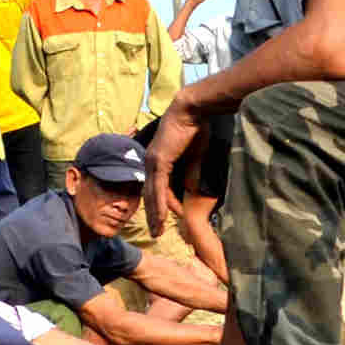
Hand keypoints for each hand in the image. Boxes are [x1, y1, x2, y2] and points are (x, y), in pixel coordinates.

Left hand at [147, 98, 206, 236]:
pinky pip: (158, 188)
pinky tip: (162, 218)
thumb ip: (190, 173)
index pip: (158, 188)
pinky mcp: (159, 162)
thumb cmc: (195, 129)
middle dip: (153, 215)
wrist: (192, 111)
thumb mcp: (194, 157)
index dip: (164, 204)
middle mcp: (151, 162)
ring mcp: (153, 162)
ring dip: (155, 215)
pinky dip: (160, 204)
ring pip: (151, 195)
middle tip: (156, 232)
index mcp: (158, 160)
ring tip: (158, 231)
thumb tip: (191, 189)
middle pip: (149, 195)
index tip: (174, 217)